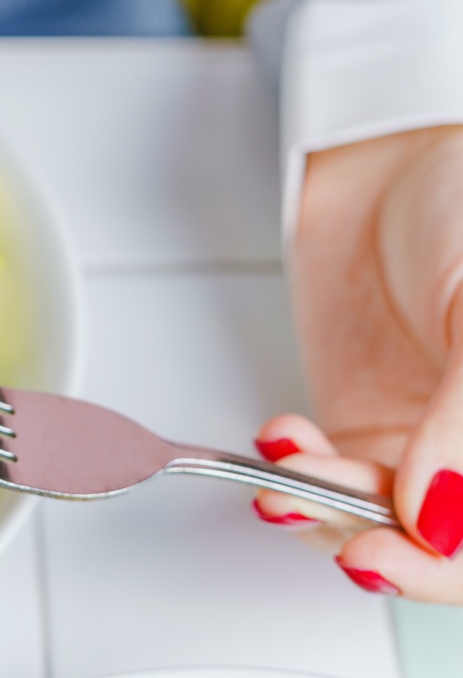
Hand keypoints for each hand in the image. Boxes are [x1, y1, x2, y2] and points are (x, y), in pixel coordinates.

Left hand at [255, 125, 462, 601]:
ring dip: (328, 512)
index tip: (389, 551)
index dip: (451, 567)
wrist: (391, 162)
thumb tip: (439, 522)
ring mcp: (429, 452)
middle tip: (340, 539)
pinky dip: (300, 478)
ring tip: (286, 476)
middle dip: (388, 552)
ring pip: (383, 527)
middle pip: (449, 550)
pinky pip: (333, 487)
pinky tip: (283, 443)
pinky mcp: (365, 433)